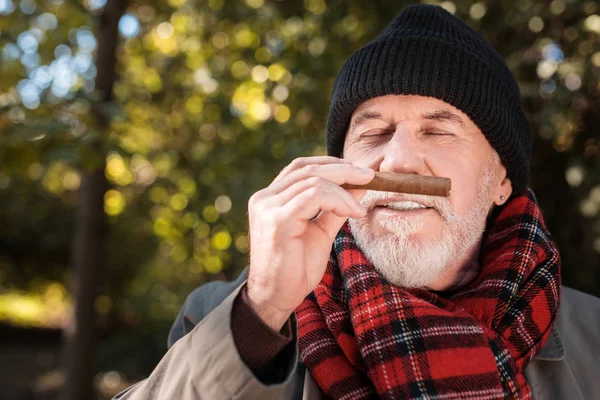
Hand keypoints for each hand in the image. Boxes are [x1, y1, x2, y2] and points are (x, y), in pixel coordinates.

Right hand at [246, 156, 373, 330]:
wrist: (277, 298)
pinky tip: (352, 212)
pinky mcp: (277, 220)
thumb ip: (335, 208)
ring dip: (344, 191)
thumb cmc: (295, 269)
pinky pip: (313, 197)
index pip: (300, 167)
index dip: (330, 164)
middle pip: (307, 168)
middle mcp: (264, 198)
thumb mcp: (320, 232)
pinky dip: (338, 201)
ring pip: (313, 181)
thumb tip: (358, 185)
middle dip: (343, 170)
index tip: (358, 171)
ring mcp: (268, 208)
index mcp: (270, 198)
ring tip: (359, 209)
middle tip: (370, 176)